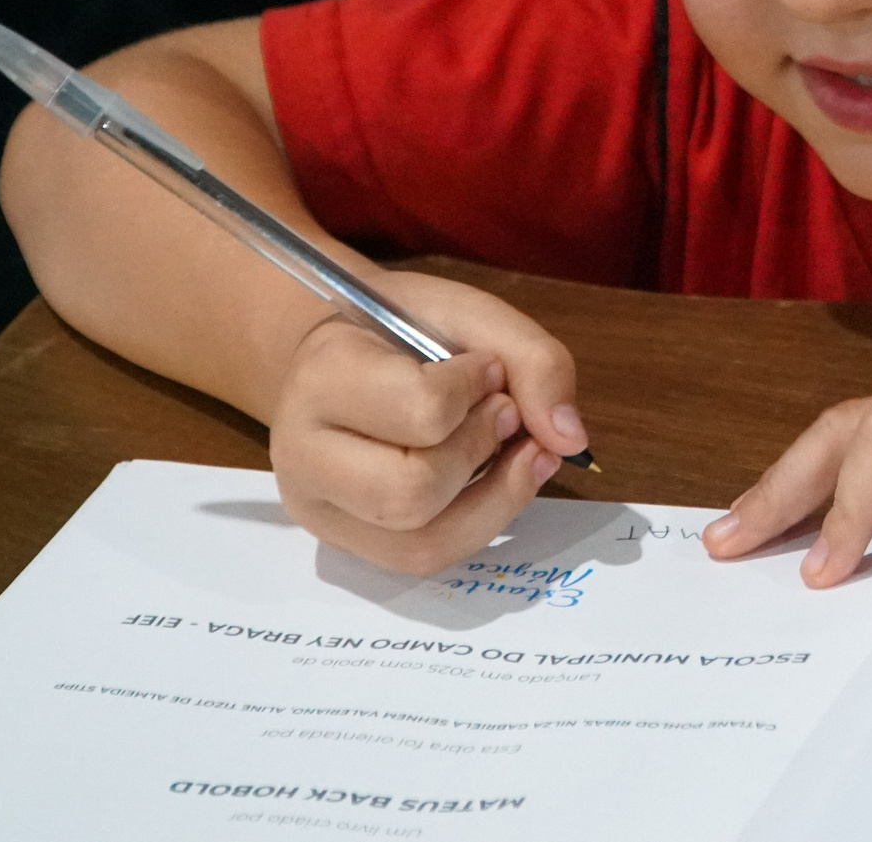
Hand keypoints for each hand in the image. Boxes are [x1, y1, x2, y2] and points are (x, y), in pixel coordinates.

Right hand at [267, 271, 591, 573]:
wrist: (345, 353)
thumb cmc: (403, 328)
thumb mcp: (468, 314)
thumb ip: (531, 359)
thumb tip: (570, 439)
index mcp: (322, 376)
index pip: (419, 410)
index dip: (475, 389)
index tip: (486, 366)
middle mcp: (301, 453)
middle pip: (411, 492)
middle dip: (481, 451)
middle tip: (502, 411)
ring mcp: (319, 508)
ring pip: (421, 542)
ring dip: (493, 495)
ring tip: (509, 446)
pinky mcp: (348, 543)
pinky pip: (426, 558)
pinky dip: (482, 521)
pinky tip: (501, 479)